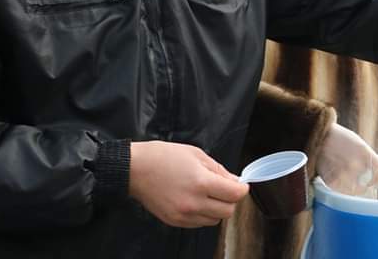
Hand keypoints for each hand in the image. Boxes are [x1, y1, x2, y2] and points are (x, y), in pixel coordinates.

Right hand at [129, 140, 248, 227]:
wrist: (135, 169)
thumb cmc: (163, 157)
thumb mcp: (196, 154)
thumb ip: (218, 170)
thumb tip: (234, 181)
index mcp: (201, 183)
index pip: (235, 195)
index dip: (242, 188)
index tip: (240, 184)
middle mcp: (194, 203)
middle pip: (228, 211)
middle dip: (231, 200)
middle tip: (224, 189)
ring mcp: (183, 215)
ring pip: (214, 220)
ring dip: (217, 208)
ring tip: (207, 194)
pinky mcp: (175, 222)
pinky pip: (199, 224)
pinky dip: (203, 214)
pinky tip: (195, 200)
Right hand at [316, 123, 377, 195]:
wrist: (317, 137)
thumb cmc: (339, 138)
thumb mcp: (359, 144)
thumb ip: (369, 159)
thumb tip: (375, 173)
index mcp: (367, 155)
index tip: (374, 181)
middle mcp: (358, 166)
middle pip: (369, 184)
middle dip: (365, 182)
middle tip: (357, 177)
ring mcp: (346, 175)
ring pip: (357, 190)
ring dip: (354, 187)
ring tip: (345, 176)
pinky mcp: (334, 183)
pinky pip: (344, 191)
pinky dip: (342, 187)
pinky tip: (337, 177)